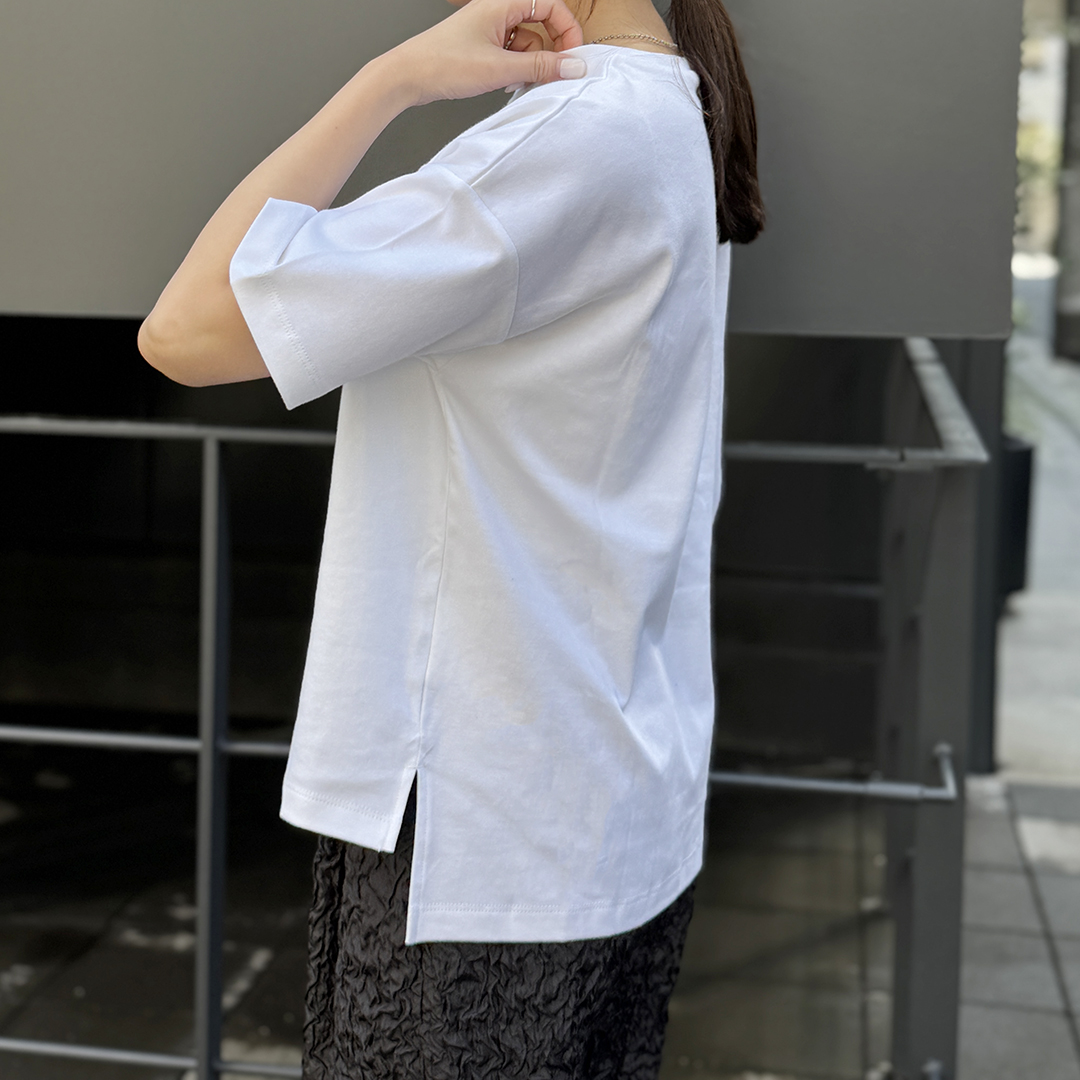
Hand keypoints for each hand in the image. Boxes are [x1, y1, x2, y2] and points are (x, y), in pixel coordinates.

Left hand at [389, 0, 585, 106]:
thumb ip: (541, 68)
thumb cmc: (443, 64)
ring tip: (515, 82)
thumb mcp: (500, 69)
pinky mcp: (482, 47)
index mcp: (503, 3)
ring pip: (525, 44)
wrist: (407, 77)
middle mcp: (497, 11)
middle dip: (547, 52)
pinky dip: (513, 70)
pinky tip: (503, 83)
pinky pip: (510, 55)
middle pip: (540, 26)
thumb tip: (575, 66)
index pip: (551, 6)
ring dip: (528, 65)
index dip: (567, 31)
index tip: (572, 58)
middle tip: (548, 76)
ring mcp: (489, 29)